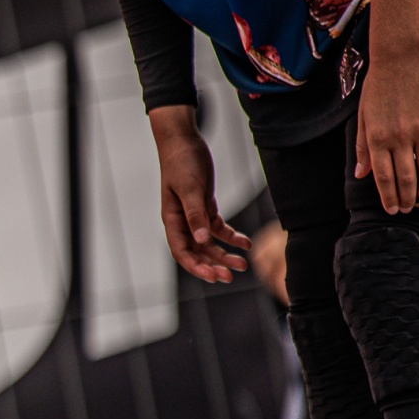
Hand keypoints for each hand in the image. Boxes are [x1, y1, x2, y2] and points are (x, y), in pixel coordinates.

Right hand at [149, 105, 248, 283]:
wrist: (183, 141)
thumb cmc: (181, 163)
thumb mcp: (189, 189)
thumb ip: (195, 215)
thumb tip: (203, 241)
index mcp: (172, 220)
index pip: (182, 252)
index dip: (196, 267)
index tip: (214, 276)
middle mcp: (182, 222)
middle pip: (197, 252)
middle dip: (213, 266)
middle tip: (231, 277)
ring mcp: (194, 216)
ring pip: (209, 243)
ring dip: (224, 254)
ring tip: (243, 264)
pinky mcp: (205, 207)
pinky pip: (218, 229)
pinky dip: (231, 237)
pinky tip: (246, 243)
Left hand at [354, 46, 418, 211]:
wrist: (399, 59)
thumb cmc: (377, 87)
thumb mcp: (362, 117)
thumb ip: (362, 147)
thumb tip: (361, 175)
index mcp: (377, 139)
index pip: (383, 177)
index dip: (388, 197)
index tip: (392, 210)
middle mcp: (398, 138)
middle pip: (405, 177)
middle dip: (407, 198)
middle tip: (410, 209)